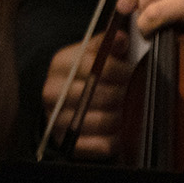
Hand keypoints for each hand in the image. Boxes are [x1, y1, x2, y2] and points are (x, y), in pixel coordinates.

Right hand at [41, 37, 129, 159]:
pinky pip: (99, 145)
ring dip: (119, 118)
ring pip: (101, 121)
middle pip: (99, 94)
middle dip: (122, 95)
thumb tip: (122, 37)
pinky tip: (117, 132)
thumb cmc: (85, 75)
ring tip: (124, 112)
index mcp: (61, 65)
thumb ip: (107, 44)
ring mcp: (56, 118)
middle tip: (130, 94)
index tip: (130, 72)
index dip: (120, 70)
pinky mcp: (65, 142)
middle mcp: (52, 91)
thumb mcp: (92, 54)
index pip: (95, 66)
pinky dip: (113, 140)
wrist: (62, 104)